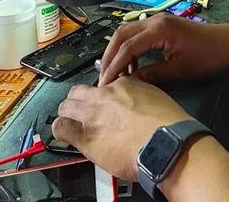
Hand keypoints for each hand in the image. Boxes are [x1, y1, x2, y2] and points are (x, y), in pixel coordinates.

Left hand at [52, 77, 190, 180]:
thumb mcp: (157, 98)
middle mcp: (105, 96)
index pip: (104, 85)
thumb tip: (137, 104)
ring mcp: (93, 115)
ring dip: (67, 113)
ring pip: (66, 106)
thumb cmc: (167, 125)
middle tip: (82, 111)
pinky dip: (61, 129)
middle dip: (78, 100)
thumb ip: (141, 96)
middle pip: (79, 91)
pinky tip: (66, 134)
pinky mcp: (85, 136)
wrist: (165, 143)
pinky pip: (61, 127)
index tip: (105, 104)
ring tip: (71, 122)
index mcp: (124, 84)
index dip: (102, 96)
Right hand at [99, 15, 228, 85]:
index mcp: (159, 29)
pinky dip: (130, 49)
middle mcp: (155, 20)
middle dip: (109, 56)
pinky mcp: (162, 26)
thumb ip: (152, 75)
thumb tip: (128, 84)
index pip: (127, 47)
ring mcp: (158, 21)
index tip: (104, 86)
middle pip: (122, 34)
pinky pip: (138, 35)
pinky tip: (132, 67)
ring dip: (118, 52)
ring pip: (128, 33)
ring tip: (116, 76)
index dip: (113, 67)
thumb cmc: (208, 56)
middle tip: (104, 79)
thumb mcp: (180, 70)